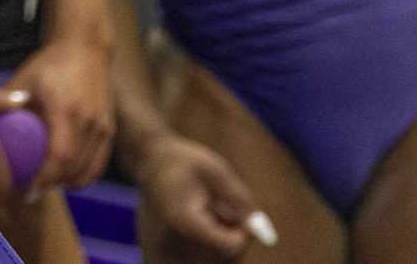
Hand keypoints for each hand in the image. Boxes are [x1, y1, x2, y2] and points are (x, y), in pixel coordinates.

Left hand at [1, 39, 113, 191]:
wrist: (85, 48)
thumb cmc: (50, 64)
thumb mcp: (25, 81)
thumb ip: (7, 105)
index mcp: (65, 110)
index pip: (59, 157)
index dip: (44, 179)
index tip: (27, 190)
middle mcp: (88, 121)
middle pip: (73, 169)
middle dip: (52, 186)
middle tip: (31, 192)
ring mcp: (102, 127)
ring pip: (87, 171)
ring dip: (66, 183)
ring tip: (45, 185)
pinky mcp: (109, 130)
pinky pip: (98, 165)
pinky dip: (83, 177)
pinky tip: (65, 178)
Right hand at [137, 133, 264, 259]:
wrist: (148, 163)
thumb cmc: (186, 163)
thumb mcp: (218, 172)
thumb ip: (243, 203)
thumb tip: (268, 236)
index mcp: (183, 221)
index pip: (233, 248)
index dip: (243, 230)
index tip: (233, 208)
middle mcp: (169, 245)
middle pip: (223, 261)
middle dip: (232, 240)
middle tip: (218, 210)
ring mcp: (160, 257)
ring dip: (219, 249)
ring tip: (206, 220)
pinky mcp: (156, 261)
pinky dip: (203, 255)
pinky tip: (194, 234)